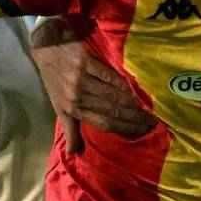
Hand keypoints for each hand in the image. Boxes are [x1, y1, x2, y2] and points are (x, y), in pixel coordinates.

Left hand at [32, 18, 154, 152]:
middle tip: (153, 122)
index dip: (124, 129)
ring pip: (111, 95)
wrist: (46, 47)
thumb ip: (69, 130)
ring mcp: (81, 79)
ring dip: (132, 103)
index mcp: (72, 109)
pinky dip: (123, 83)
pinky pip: (108, 75)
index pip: (103, 123)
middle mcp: (77, 96)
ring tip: (149, 109)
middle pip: (111, 111)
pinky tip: (135, 89)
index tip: (142, 132)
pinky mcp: (85, 62)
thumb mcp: (58, 107)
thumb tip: (74, 153)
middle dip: (134, 118)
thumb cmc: (54, 78)